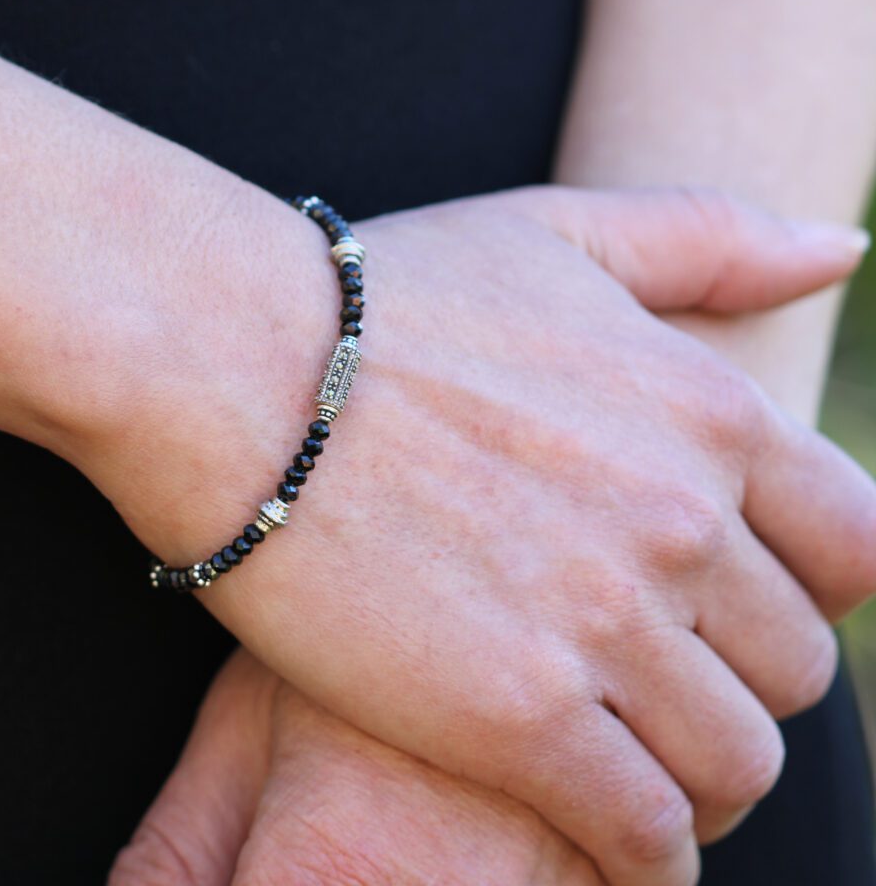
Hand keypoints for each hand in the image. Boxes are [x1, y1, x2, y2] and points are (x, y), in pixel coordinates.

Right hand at [77, 185, 875, 885]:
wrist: (241, 368)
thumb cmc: (389, 299)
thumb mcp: (561, 231)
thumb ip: (712, 237)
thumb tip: (840, 251)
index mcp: (709, 413)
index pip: (853, 548)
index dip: (807, 589)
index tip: (738, 608)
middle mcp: (683, 521)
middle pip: (794, 665)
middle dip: (742, 683)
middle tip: (669, 690)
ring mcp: (607, 624)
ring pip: (735, 760)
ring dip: (700, 778)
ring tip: (641, 767)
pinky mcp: (520, 717)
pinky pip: (642, 832)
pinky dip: (642, 852)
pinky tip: (607, 838)